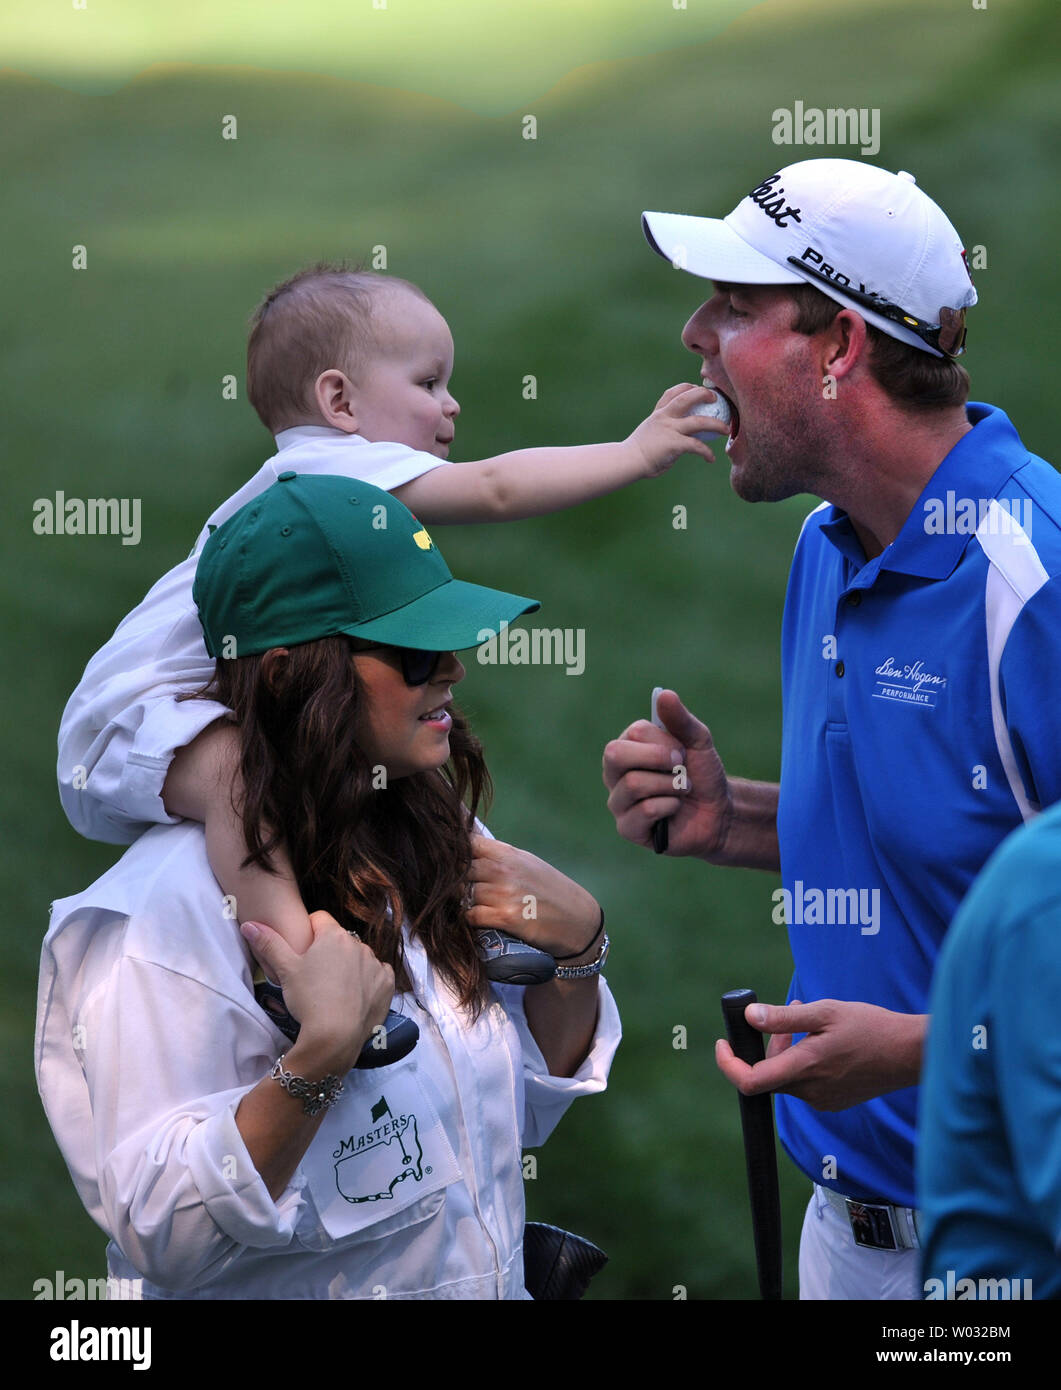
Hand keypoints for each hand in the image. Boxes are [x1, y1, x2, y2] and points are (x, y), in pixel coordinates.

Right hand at [242, 911, 393, 1070]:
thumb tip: (249, 924)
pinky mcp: (387, 983)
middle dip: (329, 951)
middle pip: (340, 939)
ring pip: (358, 957)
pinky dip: (368, 981)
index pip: (319, 919)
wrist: (335, 1036)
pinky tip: (356, 995)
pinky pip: (377, 974)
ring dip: (349, 965)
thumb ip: (268, 943)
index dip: (309, 933)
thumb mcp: (285, 970)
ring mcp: (375, 963)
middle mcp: (359, 944)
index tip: (303, 953)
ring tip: (334, 990)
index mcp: (334, 935)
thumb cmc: (309, 1000)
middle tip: (315, 976)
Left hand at [465, 833, 600, 959]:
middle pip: (460, 869)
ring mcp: (504, 894)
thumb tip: (467, 843)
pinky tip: (480, 918)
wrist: (577, 921)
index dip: (456, 851)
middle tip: (462, 889)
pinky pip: (471, 915)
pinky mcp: (505, 918)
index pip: (468, 842)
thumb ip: (498, 856)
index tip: (453, 859)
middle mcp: (505, 870)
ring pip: (464, 893)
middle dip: (457, 879)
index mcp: (509, 854)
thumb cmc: (551, 891)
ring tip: (474, 905)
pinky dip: (470, 918)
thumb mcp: (527, 864)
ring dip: (464, 900)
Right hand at [602, 689, 732, 858]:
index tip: (683, 751)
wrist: (718, 812)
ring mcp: (618, 801)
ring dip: (670, 785)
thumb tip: (664, 694)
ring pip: (633, 784)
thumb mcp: (697, 742)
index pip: (633, 733)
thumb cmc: (702, 774)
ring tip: (682, 790)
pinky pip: (645, 811)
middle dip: (656, 759)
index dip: (663, 742)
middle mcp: (615, 773)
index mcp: (628, 747)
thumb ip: (680, 719)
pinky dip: (670, 806)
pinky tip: (675, 809)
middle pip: (614, 754)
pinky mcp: (627, 827)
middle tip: (680, 767)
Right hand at [625, 383, 723, 476]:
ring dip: (716, 424)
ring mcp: (669, 429)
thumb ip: (663, 430)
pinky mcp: (674, 444)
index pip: (672, 393)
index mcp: (658, 414)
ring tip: (726, 429)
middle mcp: (664, 417)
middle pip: (686, 398)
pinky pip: (696, 446)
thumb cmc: (638, 452)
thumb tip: (677, 437)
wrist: (628, 461)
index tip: (696, 388)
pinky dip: (706, 452)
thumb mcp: (650, 433)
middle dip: (703, 394)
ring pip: (698, 422)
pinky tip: (711, 458)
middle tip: (716, 398)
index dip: (687, 388)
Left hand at [714, 999, 926, 1110]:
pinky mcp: (834, 1101)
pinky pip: (805, 1084)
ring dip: (786, 1054)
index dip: (728, 1064)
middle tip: (784, 1024)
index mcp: (804, 1068)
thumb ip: (784, 1018)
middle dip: (766, 1049)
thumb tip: (749, 1017)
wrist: (909, 1053)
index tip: (722, 1044)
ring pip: (787, 1079)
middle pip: (767, 1076)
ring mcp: (823, 1100)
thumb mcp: (824, 1012)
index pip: (749, 1081)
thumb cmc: (869, 1027)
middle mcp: (810, 1091)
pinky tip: (823, 1044)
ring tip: (809, 1026)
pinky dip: (803, 1064)